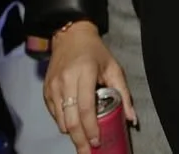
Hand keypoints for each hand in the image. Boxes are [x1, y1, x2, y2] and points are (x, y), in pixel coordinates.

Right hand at [44, 21, 137, 153]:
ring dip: (72, 133)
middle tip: (88, 152)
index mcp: (84, 73)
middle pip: (71, 121)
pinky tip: (74, 122)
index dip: (91, 129)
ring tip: (83, 137)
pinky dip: (64, 123)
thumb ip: (123, 93)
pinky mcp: (46, 91)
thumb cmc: (95, 52)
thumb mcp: (113, 67)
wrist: (70, 35)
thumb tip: (132, 119)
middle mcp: (66, 81)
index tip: (97, 143)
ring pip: (61, 122)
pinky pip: (54, 115)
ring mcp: (53, 87)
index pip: (86, 109)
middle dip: (80, 141)